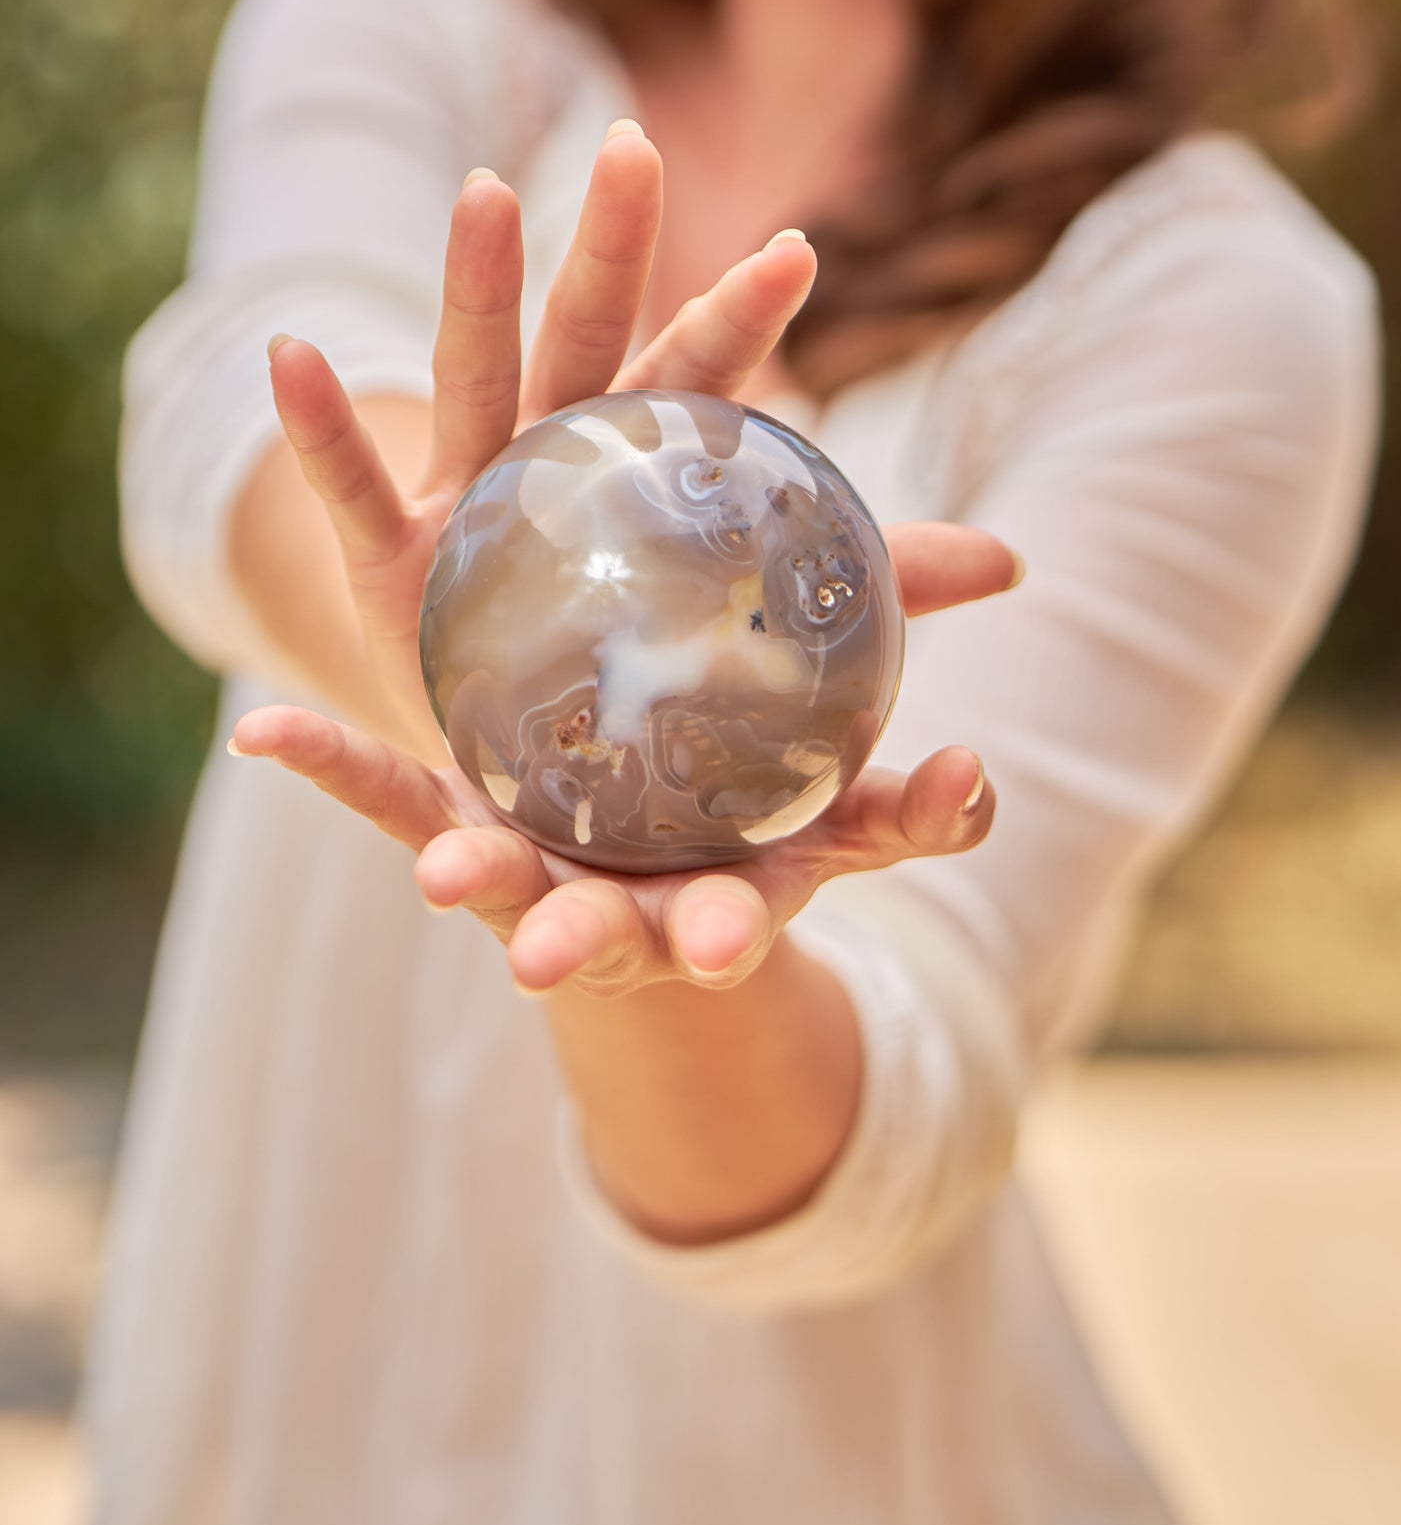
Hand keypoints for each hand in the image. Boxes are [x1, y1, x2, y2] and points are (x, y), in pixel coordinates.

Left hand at [228, 517, 1009, 996]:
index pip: (736, 917)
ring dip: (455, 864)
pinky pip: (376, 784)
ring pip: (476, 857)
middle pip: (596, 922)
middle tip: (541, 955)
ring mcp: (518, 847)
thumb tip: (1013, 568)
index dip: (731, 937)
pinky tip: (262, 729)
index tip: (724, 950)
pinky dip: (324, 762)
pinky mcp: (436, 801)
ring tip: (439, 871)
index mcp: (713, 881)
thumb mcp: (836, 760)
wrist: (622, 837)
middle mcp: (608, 883)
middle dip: (576, 939)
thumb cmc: (744, 796)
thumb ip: (906, 664)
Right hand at [233, 114, 1022, 993]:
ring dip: (474, 285)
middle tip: (637, 142)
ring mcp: (463, 492)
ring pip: (475, 373)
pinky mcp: (390, 555)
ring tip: (479, 188)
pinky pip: (349, 484)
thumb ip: (870, 588)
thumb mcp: (751, 633)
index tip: (799, 247)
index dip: (742, 319)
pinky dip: (321, 424)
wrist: (500, 734)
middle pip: (590, 341)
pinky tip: (288, 350)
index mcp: (641, 472)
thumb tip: (1018, 560)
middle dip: (612, 247)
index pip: (700, 382)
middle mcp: (554, 458)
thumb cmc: (632, 656)